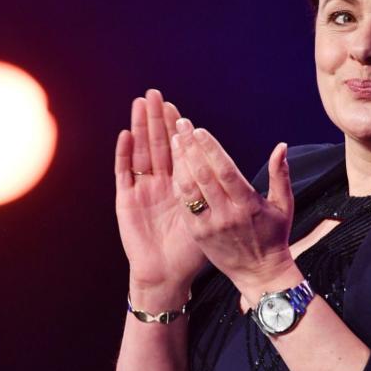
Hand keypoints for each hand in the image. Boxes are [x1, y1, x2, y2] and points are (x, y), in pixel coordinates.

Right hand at [114, 89, 208, 295]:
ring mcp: (142, 190)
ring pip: (141, 152)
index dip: (180, 132)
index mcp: (182, 187)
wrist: (167, 276)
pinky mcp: (126, 201)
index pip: (180, 153)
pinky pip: (124, 173)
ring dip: (140, 128)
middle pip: (158, 145)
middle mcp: (161, 185)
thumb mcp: (214, 220)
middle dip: (158, 120)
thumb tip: (246, 174)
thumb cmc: (191, 253)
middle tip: (157, 94)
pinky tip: (126, 134)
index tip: (182, 113)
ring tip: (141, 104)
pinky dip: (124, 153)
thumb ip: (224, 195)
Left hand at [170, 119, 297, 295]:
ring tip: (174, 140)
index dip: (211, 149)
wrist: (260, 273)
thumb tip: (281, 146)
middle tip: (180, 124)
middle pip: (204, 175)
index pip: (226, 171)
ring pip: (190, 190)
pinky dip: (179, 184)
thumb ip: (280, 175)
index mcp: (248, 205)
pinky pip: (184, 206)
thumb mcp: (284, 205)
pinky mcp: (198, 234)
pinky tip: (173, 166)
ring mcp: (210, 225)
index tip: (199, 130)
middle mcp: (227, 214)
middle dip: (191, 148)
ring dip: (180, 163)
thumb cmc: (274, 236)